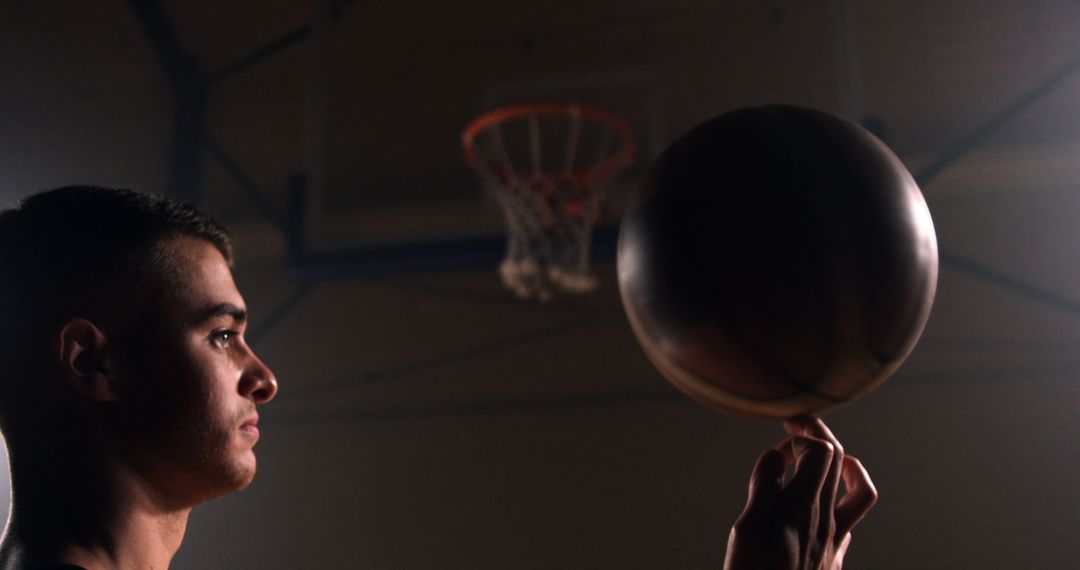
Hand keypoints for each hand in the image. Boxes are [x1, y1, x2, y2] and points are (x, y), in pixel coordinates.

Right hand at [723, 417, 877, 569]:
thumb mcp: (746, 532)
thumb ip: (764, 489)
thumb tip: (777, 455)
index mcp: (804, 508)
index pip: (821, 450)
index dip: (800, 435)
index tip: (778, 442)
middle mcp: (826, 521)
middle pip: (837, 460)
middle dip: (817, 434)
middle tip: (794, 425)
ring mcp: (834, 542)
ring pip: (858, 490)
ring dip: (843, 464)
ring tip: (825, 455)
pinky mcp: (832, 561)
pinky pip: (851, 522)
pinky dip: (841, 501)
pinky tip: (822, 504)